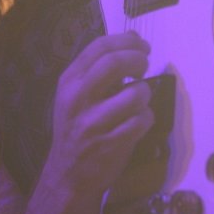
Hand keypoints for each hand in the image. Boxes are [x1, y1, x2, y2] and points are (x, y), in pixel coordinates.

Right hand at [44, 31, 153, 195]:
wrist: (67, 176)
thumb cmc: (77, 128)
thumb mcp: (77, 94)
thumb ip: (101, 67)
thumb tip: (134, 38)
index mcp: (69, 81)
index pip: (99, 47)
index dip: (127, 41)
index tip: (142, 46)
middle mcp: (77, 98)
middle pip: (114, 63)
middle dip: (138, 59)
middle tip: (145, 65)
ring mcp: (93, 122)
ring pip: (135, 94)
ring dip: (145, 94)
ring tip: (139, 101)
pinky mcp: (110, 144)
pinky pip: (142, 120)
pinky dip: (147, 119)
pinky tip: (138, 123)